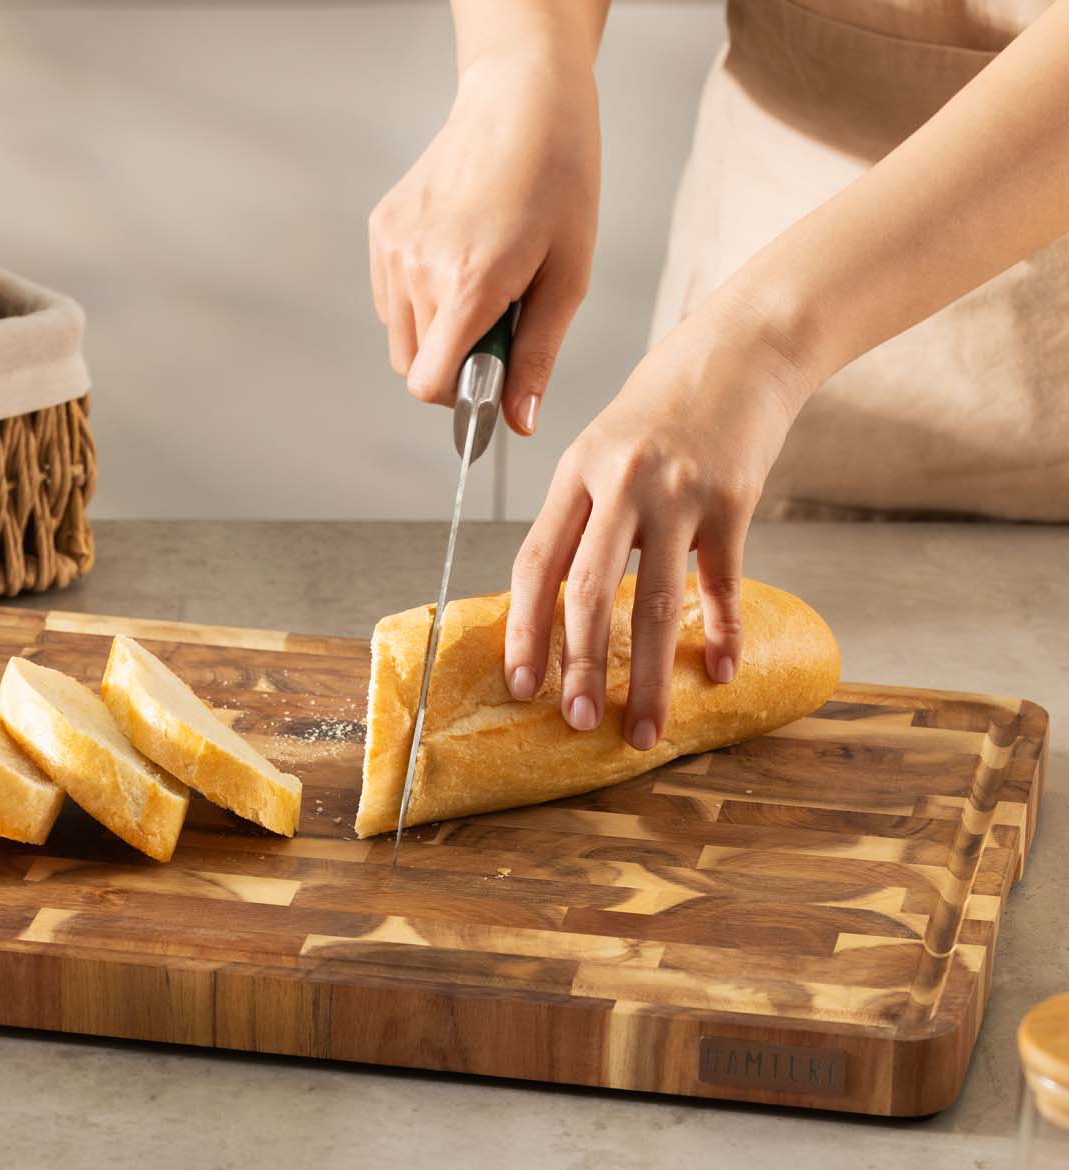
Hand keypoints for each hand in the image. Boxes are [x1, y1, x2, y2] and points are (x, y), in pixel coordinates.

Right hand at [368, 45, 599, 434]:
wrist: (522, 99)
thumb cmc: (558, 180)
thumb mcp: (567, 277)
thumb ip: (536, 358)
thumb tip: (519, 423)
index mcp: (468, 283)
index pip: (428, 384)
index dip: (459, 397)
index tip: (489, 380)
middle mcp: (418, 267)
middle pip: (413, 367)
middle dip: (452, 362)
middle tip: (496, 320)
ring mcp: (393, 247)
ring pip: (399, 336)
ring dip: (434, 331)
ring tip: (479, 283)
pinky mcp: (382, 229)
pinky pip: (390, 299)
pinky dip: (419, 299)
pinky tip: (456, 258)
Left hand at [504, 295, 816, 747]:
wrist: (744, 349)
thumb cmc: (664, 405)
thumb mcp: (603, 447)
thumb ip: (583, 516)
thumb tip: (560, 601)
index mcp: (576, 472)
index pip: (536, 564)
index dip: (524, 629)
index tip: (519, 684)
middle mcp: (621, 483)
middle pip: (589, 591)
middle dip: (580, 666)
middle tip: (577, 722)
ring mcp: (679, 492)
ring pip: (654, 602)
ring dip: (648, 675)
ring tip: (644, 727)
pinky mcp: (733, 500)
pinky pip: (723, 582)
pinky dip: (723, 632)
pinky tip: (719, 672)